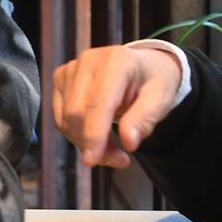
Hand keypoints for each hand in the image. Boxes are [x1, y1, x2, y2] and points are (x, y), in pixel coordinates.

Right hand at [51, 44, 183, 167]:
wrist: (142, 65)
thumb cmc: (152, 81)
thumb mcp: (161, 98)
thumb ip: (145, 119)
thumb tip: (128, 142)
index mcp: (116, 61)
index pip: (98, 102)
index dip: (94, 134)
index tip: (93, 160)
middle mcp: (88, 61)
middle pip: (76, 112)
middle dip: (92, 143)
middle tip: (118, 159)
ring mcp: (71, 69)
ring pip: (65, 118)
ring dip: (84, 142)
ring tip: (111, 149)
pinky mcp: (60, 79)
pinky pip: (60, 117)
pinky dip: (75, 134)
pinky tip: (95, 136)